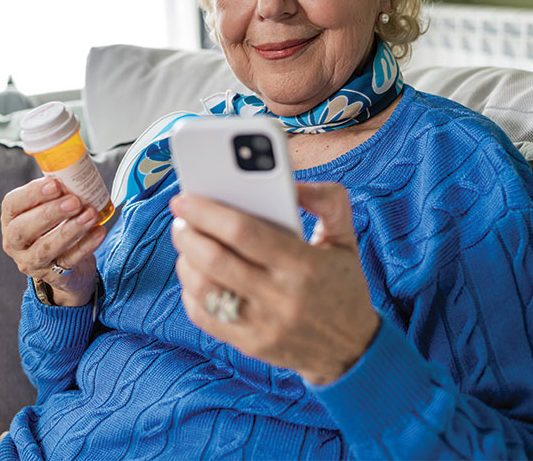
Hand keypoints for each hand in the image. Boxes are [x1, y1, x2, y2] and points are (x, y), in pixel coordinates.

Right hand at [1, 178, 105, 306]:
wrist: (65, 267)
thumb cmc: (55, 227)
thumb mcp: (49, 209)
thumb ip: (56, 193)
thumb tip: (74, 171)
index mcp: (11, 219)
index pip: (12, 205)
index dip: (32, 194)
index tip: (55, 184)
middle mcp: (15, 243)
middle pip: (24, 229)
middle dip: (50, 213)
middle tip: (74, 201)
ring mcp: (32, 262)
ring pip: (46, 248)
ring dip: (70, 230)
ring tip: (90, 215)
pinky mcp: (53, 276)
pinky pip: (69, 261)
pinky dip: (86, 245)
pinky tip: (99, 231)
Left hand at [170, 182, 379, 384]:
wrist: (353, 349)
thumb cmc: (343, 285)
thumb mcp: (346, 238)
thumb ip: (327, 200)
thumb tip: (290, 182)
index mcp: (304, 265)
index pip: (245, 233)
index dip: (208, 212)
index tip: (185, 197)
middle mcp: (282, 298)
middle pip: (217, 260)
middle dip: (188, 233)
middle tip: (179, 216)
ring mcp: (263, 325)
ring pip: (205, 289)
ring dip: (185, 260)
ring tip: (186, 241)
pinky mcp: (250, 345)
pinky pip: (205, 317)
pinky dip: (190, 291)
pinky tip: (194, 273)